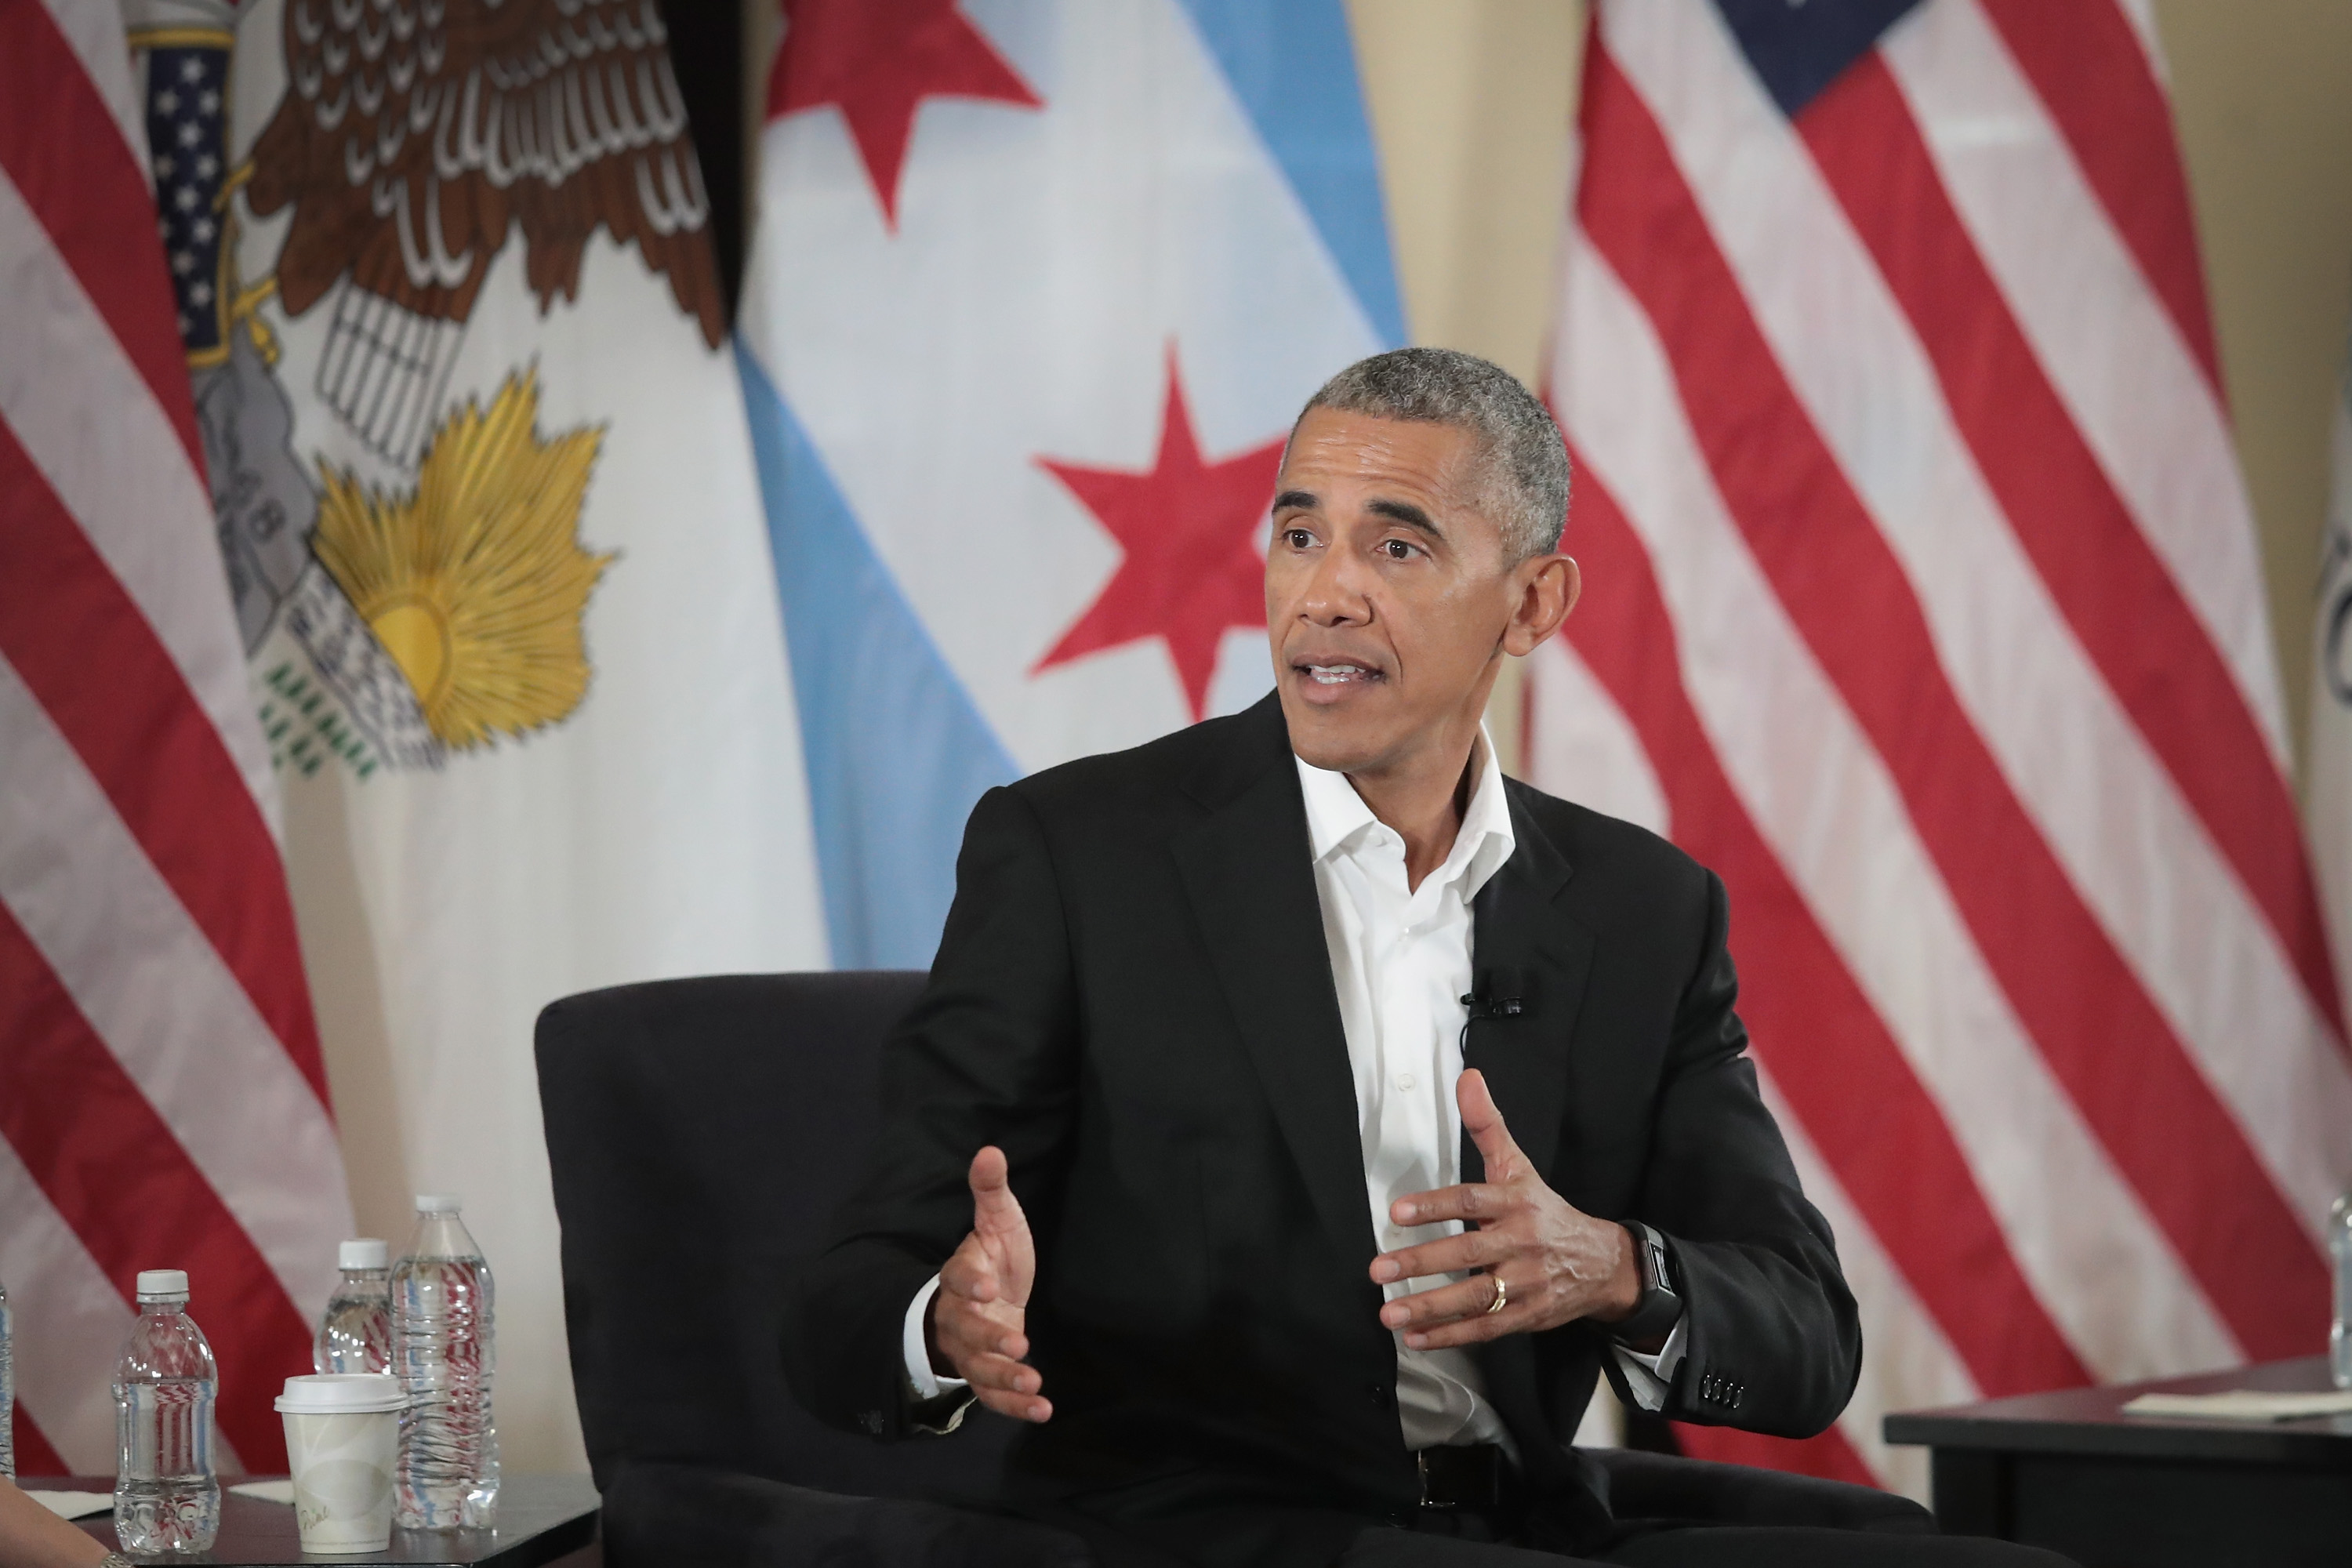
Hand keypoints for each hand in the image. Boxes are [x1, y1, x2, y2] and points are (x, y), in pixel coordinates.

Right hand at [928, 1145, 1050, 1421]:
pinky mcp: (986, 1374)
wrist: (988, 1297)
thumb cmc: (993, 1257)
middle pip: (964, 1330)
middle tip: (1020, 1343)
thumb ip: (991, 1191)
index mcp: (960, 1275)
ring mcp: (969, 1349)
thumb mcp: (998, 1221)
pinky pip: (993, 1395)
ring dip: (1004, 1377)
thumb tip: (990, 1149)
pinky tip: (1043, 1409)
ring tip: (1033, 1383)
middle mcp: (958, 1316)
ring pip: (977, 1368)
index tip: (986, 1286)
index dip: (967, 1282)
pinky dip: (1015, 1405)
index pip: (955, 1279)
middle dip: (989, 1339)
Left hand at [1368, 1069, 1642, 1349]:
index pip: (1471, 1200)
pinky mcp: (1526, 1316)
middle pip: (1468, 1253)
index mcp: (1516, 1202)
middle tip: (1378, 1270)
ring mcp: (1525, 1283)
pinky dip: (1451, 1336)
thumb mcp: (1519, 1166)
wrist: (1602, 1263)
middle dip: (1422, 1262)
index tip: (1396, 1213)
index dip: (1434, 1206)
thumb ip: (1488, 1125)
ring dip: (1430, 1308)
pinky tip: (1417, 1338)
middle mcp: (1521, 1243)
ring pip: (1475, 1297)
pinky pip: (1486, 1328)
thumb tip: (1467, 1077)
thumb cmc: (1546, 1211)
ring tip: (1390, 1313)